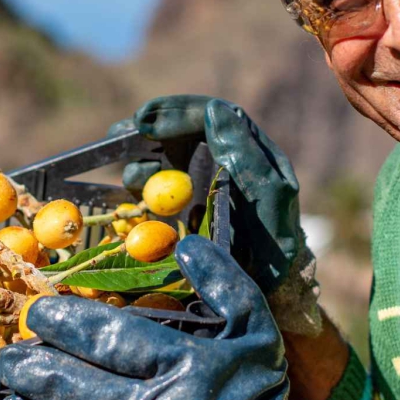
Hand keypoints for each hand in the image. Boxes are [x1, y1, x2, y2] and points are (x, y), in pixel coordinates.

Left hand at [0, 236, 316, 399]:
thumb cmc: (258, 386)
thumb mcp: (254, 324)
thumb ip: (223, 280)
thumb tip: (183, 244)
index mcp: (186, 365)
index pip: (115, 340)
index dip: (70, 325)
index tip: (39, 313)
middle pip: (84, 387)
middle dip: (38, 370)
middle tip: (8, 357)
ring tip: (6, 396)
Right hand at [112, 95, 320, 333]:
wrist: (263, 290)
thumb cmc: (273, 246)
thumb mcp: (268, 198)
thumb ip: (244, 154)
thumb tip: (214, 109)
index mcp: (251, 153)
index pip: (214, 115)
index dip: (179, 111)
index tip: (149, 121)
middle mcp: (225, 160)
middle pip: (185, 127)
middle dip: (154, 125)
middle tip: (125, 133)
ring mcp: (203, 180)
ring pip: (167, 151)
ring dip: (143, 154)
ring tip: (132, 175)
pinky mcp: (185, 202)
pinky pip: (158, 180)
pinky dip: (140, 177)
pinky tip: (130, 187)